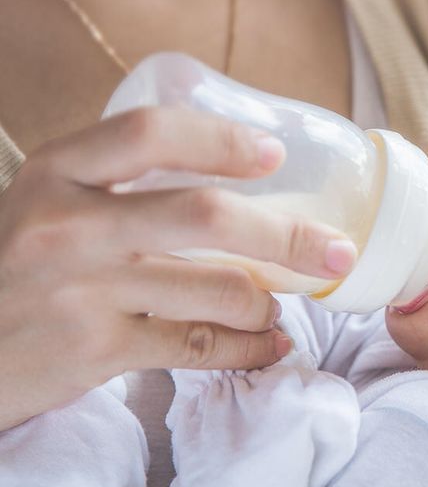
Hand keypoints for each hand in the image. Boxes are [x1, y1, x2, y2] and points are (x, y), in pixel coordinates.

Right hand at [0, 106, 356, 429]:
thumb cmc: (18, 270)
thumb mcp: (48, 205)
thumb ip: (117, 187)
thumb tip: (231, 182)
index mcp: (58, 173)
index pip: (151, 134)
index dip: (223, 141)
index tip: (274, 155)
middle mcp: (70, 226)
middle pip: (207, 217)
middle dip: (289, 236)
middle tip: (337, 251)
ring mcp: (84, 292)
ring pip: (217, 291)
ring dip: (269, 301)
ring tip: (281, 306)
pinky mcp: (98, 351)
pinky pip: (201, 346)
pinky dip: (249, 348)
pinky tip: (269, 346)